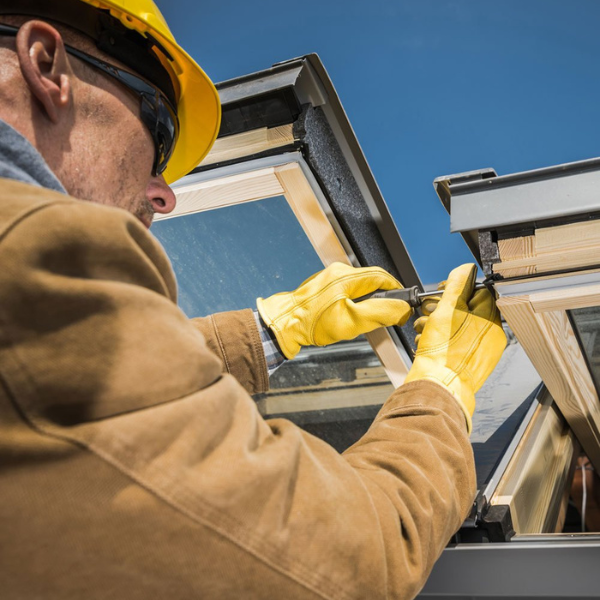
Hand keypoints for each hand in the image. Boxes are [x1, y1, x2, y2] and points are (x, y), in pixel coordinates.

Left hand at [257, 262, 412, 358]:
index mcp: (346, 276)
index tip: (403, 303)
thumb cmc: (312, 324)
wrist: (284, 326)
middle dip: (381, 297)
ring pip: (359, 287)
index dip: (396, 290)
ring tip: (364, 320)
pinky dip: (354, 303)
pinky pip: (346, 291)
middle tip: (385, 315)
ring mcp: (328, 279)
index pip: (382, 276)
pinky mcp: (322, 288)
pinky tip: (348, 318)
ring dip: (367, 302)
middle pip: (371, 281)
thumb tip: (402, 309)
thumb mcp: (352, 321)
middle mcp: (337, 272)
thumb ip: (380, 313)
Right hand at [404, 263, 505, 431]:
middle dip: (442, 308)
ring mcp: (479, 353)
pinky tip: (426, 344)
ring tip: (424, 331)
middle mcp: (489, 338)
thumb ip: (458, 285)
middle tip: (429, 312)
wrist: (436, 388)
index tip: (442, 291)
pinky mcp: (466, 364)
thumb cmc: (443, 353)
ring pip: (456, 328)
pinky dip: (439, 342)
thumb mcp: (448, 309)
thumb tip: (466, 269)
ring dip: (436, 325)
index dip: (458, 288)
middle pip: (466, 310)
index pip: (480, 292)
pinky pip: (454, 345)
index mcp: (490, 322)